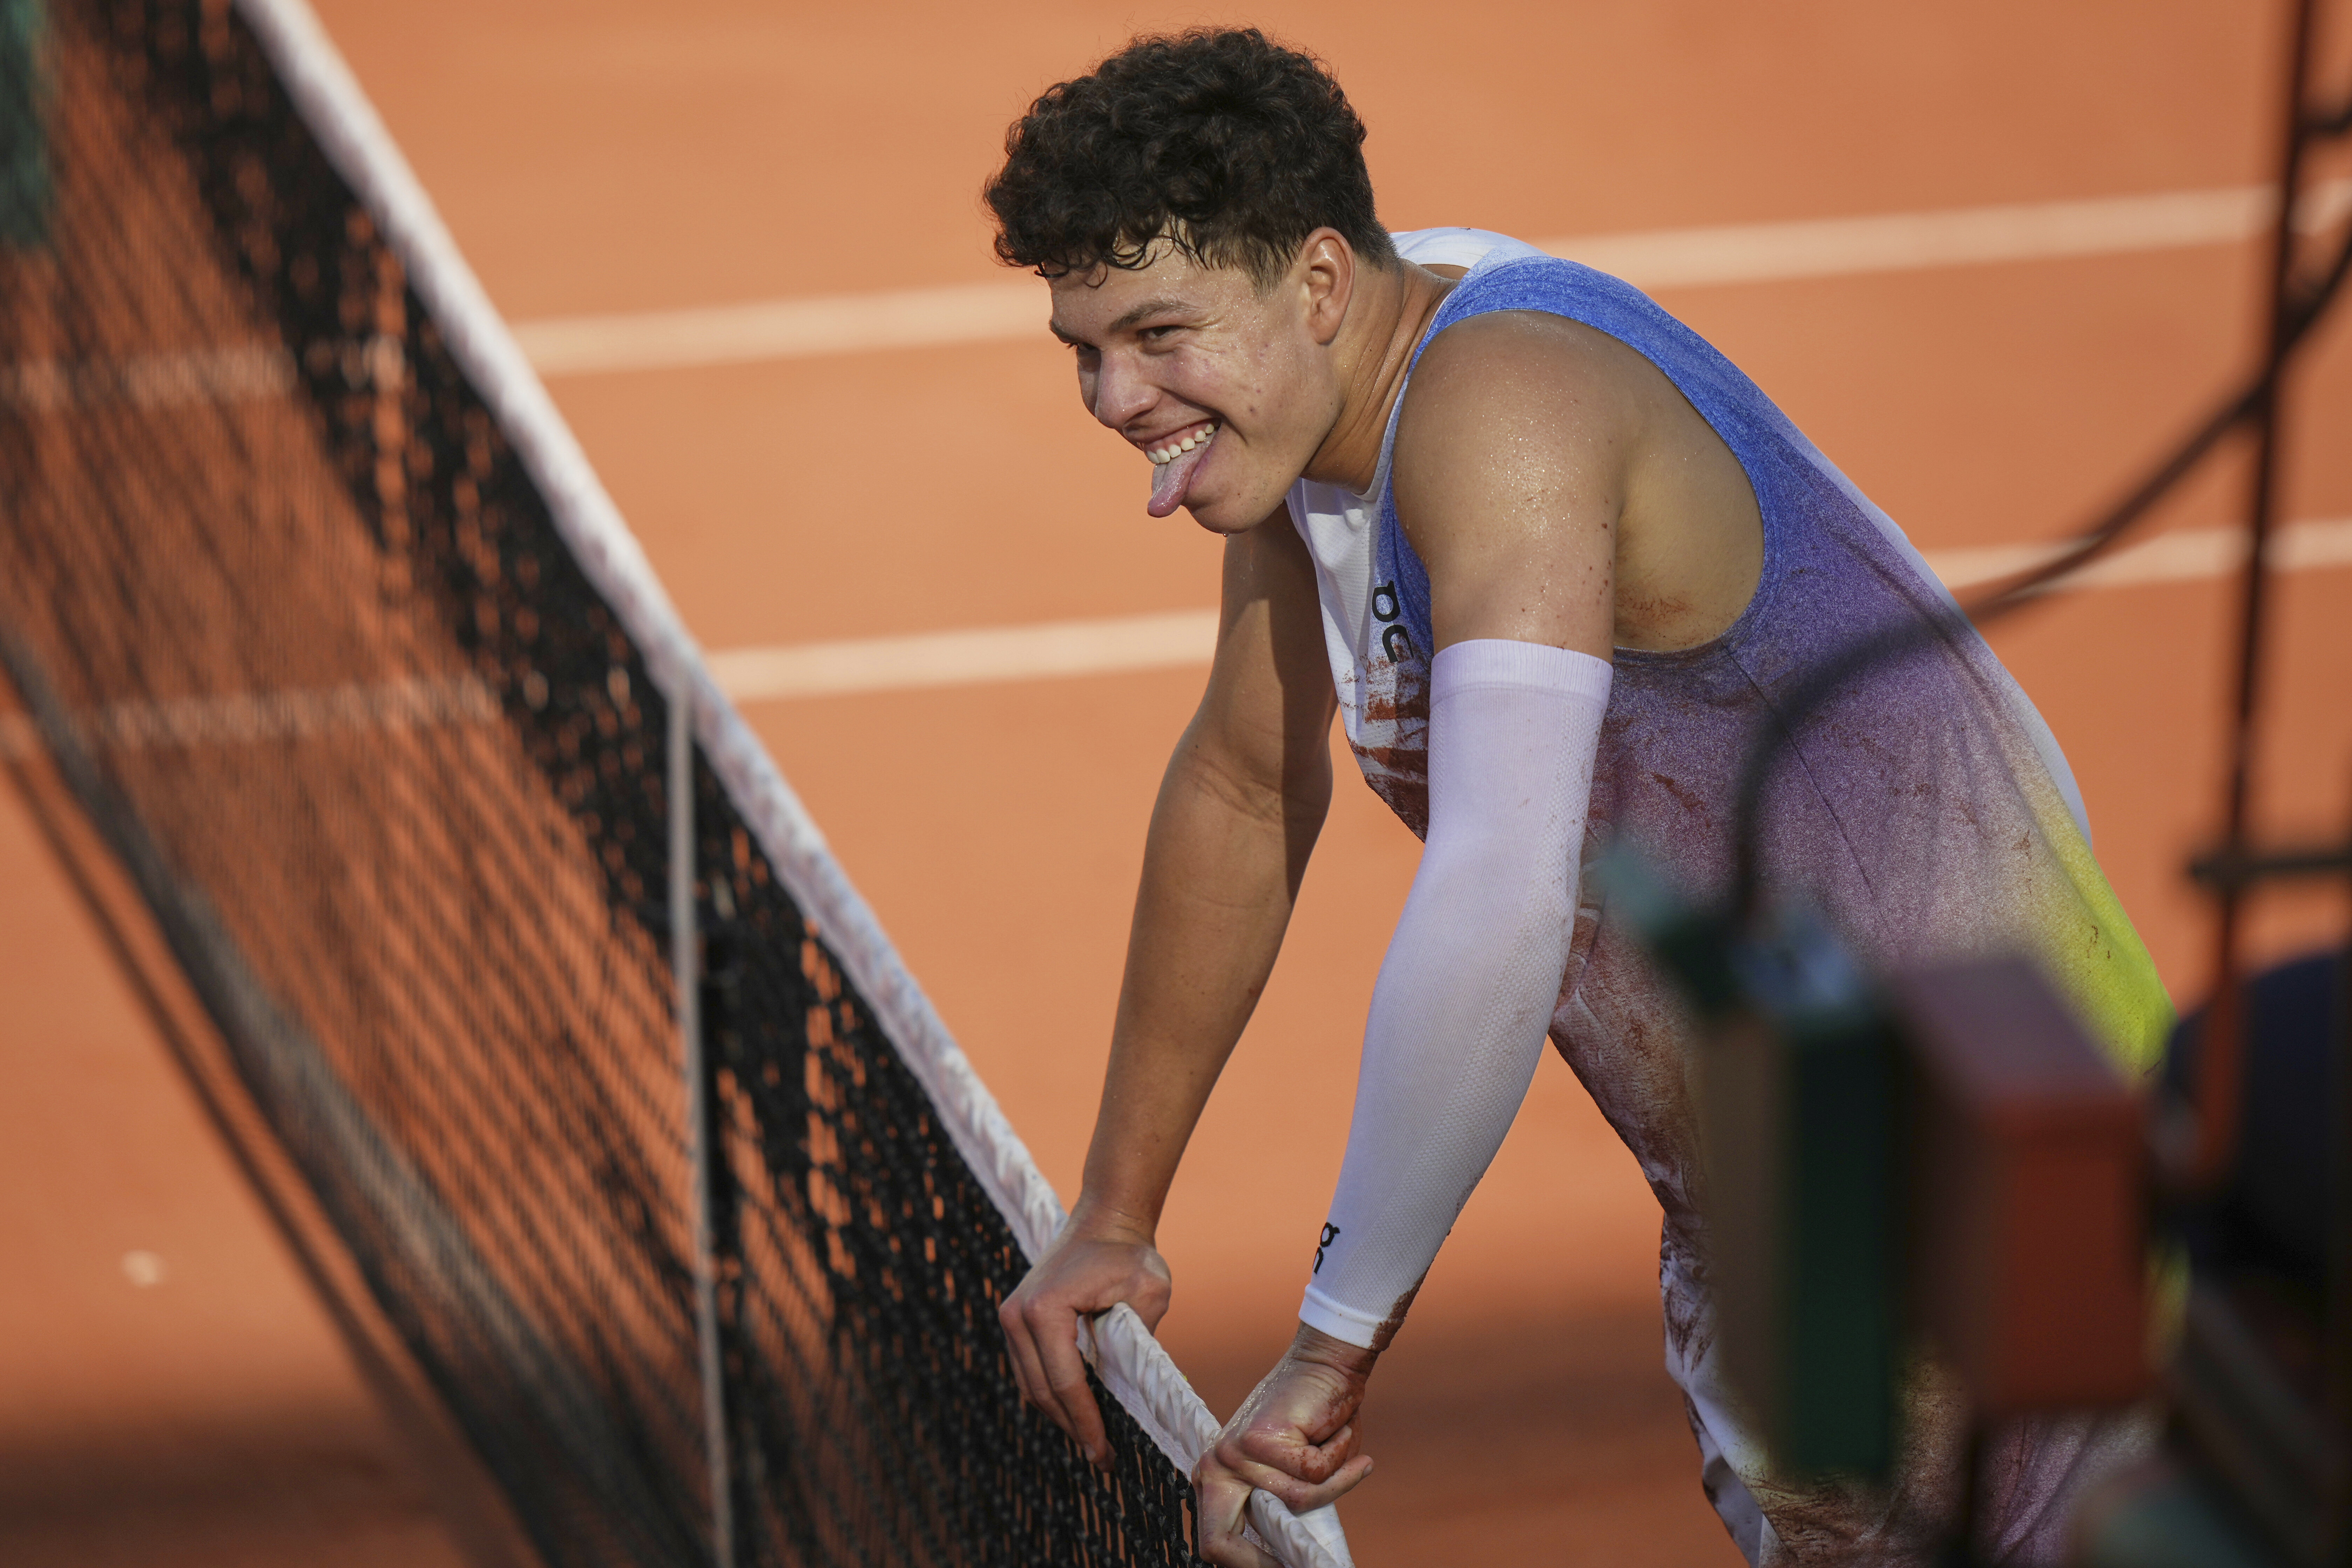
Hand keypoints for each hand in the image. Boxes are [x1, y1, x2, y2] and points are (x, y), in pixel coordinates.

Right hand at [998, 1205, 1172, 1466]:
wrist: (1105, 1219)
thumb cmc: (1129, 1253)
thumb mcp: (1149, 1292)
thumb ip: (1138, 1341)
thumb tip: (1129, 1392)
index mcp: (1044, 1310)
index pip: (1066, 1382)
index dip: (1086, 1423)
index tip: (1105, 1453)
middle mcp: (1017, 1315)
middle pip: (1043, 1391)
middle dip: (1074, 1428)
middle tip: (1103, 1458)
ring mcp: (1011, 1317)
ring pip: (1032, 1385)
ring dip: (1061, 1416)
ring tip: (1093, 1442)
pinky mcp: (1016, 1320)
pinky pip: (1031, 1369)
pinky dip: (1052, 1393)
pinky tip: (1078, 1411)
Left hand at [1192, 1325, 1377, 1566]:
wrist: (1326, 1367)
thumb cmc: (1316, 1426)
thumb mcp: (1294, 1478)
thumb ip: (1285, 1512)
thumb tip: (1295, 1560)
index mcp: (1216, 1481)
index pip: (1212, 1542)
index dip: (1246, 1567)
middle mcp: (1214, 1468)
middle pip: (1217, 1545)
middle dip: (1262, 1563)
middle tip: (1306, 1559)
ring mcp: (1234, 1454)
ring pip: (1297, 1502)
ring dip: (1335, 1480)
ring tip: (1341, 1448)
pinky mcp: (1261, 1440)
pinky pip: (1314, 1476)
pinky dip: (1340, 1460)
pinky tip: (1337, 1433)